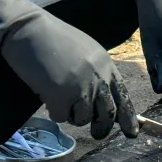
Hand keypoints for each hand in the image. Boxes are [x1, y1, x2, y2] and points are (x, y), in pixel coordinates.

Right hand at [4, 11, 139, 139]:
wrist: (29, 29)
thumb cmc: (53, 39)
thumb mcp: (85, 52)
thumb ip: (96, 74)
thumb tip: (103, 103)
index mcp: (105, 64)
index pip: (123, 96)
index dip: (128, 117)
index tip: (132, 132)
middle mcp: (97, 77)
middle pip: (108, 114)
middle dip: (102, 128)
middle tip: (97, 133)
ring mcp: (80, 86)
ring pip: (82, 118)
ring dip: (71, 113)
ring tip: (59, 94)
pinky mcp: (61, 95)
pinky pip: (61, 117)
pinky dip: (53, 110)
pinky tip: (46, 93)